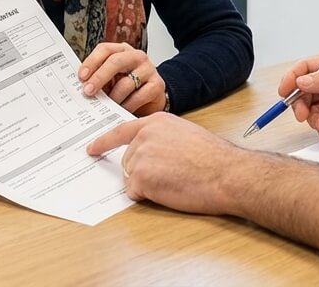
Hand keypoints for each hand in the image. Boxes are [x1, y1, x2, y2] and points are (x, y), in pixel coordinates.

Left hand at [79, 42, 167, 114]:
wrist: (151, 98)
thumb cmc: (127, 87)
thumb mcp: (112, 78)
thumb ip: (98, 77)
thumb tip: (80, 85)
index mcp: (122, 50)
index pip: (105, 49)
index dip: (91, 62)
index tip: (81, 77)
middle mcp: (136, 56)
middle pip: (116, 61)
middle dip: (99, 77)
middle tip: (88, 91)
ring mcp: (149, 69)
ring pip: (126, 82)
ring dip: (113, 97)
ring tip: (105, 106)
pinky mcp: (157, 85)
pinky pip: (138, 96)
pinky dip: (127, 105)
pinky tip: (120, 110)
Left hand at [86, 113, 245, 214]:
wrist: (226, 173)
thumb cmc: (214, 159)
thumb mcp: (185, 135)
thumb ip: (163, 138)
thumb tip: (152, 153)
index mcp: (156, 122)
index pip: (122, 131)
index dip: (104, 142)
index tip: (91, 148)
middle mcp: (144, 136)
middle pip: (128, 160)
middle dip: (143, 172)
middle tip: (170, 175)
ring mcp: (140, 155)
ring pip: (131, 177)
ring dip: (148, 184)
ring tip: (174, 180)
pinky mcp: (140, 176)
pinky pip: (135, 192)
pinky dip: (149, 196)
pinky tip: (169, 189)